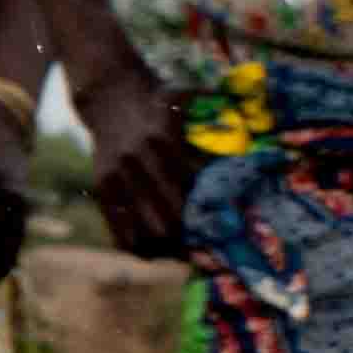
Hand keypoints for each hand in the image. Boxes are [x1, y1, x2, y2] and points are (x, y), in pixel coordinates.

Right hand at [86, 88, 209, 266]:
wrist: (111, 96)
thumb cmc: (158, 102)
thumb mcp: (185, 101)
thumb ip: (215, 116)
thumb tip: (251, 132)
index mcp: (163, 139)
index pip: (190, 191)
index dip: (206, 214)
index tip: (221, 231)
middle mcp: (137, 159)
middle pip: (167, 216)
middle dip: (186, 238)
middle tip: (204, 251)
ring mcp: (116, 174)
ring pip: (141, 227)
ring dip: (161, 247)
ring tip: (178, 255)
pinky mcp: (101, 185)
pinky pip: (116, 225)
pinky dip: (132, 244)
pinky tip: (149, 254)